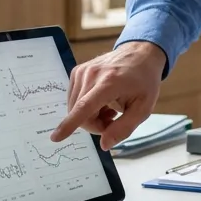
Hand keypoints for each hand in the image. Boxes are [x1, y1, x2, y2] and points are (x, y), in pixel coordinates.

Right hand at [49, 41, 165, 149]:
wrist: (140, 54)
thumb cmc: (144, 82)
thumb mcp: (143, 109)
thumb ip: (123, 129)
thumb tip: (103, 145)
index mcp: (110, 83)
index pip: (85, 107)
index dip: (70, 124)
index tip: (56, 137)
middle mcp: (92, 74)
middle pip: (80, 113)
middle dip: (95, 124)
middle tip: (113, 119)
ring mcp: (82, 71)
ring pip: (75, 108)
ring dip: (90, 116)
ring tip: (110, 108)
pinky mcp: (77, 71)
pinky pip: (74, 99)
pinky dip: (86, 106)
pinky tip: (102, 101)